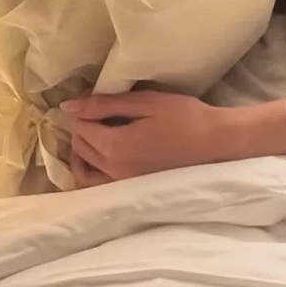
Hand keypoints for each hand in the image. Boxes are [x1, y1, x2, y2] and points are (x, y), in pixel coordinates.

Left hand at [61, 90, 285, 183]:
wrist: (215, 143)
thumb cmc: (184, 117)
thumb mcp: (145, 103)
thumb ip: (106, 104)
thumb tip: (70, 107)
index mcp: (115, 146)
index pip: (81, 128)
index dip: (82, 109)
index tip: (93, 97)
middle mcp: (113, 171)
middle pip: (80, 148)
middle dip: (81, 127)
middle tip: (95, 110)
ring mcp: (122, 184)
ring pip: (85, 170)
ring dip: (83, 150)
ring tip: (94, 133)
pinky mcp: (132, 189)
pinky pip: (99, 183)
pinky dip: (92, 169)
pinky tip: (103, 155)